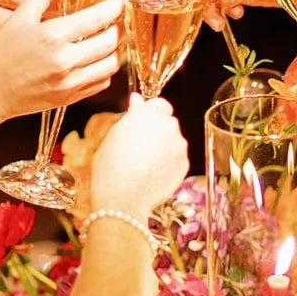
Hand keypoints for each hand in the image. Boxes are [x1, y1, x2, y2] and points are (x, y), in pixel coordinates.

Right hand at [0, 0, 124, 118]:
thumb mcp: (15, 20)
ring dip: (115, 51)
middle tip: (119, 19)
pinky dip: (104, 70)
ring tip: (109, 40)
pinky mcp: (69, 98)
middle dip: (120, 27)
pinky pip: (100, 83)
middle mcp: (64, 60)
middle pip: (111, 41)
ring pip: (111, 65)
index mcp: (51, 35)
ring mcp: (69, 82)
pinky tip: (96, 61)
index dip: (116, 5)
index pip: (98, 17)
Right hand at [89, 95, 188, 216]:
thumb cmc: (111, 165)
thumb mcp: (114, 134)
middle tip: (139, 148)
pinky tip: (152, 174)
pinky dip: (169, 165)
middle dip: (158, 132)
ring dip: (165, 149)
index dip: (151, 115)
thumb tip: (137, 99)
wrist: (123, 196)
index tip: (142, 126)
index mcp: (149, 113)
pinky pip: (178, 160)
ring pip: (174, 142)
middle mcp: (169, 125)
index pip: (160, 104)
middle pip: (168, 123)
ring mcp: (179, 146)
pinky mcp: (185, 164)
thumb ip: (132, 114)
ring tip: (144, 165)